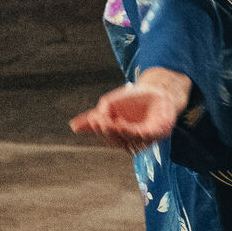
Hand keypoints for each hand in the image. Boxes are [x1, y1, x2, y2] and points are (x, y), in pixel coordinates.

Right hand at [70, 68, 191, 153]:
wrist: (157, 89)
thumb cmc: (133, 99)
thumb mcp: (109, 105)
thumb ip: (94, 117)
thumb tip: (73, 126)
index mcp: (121, 136)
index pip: (108, 137)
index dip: (100, 130)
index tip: (93, 120)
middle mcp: (134, 140)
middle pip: (118, 140)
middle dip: (108, 131)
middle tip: (99, 121)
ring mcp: (147, 138)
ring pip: (129, 140)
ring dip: (118, 132)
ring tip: (109, 123)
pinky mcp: (159, 132)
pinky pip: (144, 135)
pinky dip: (132, 131)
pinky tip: (122, 125)